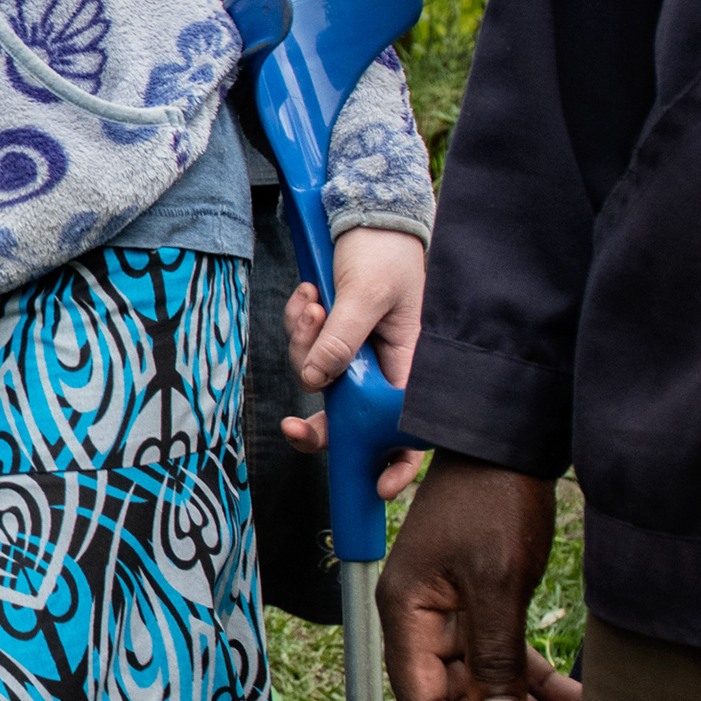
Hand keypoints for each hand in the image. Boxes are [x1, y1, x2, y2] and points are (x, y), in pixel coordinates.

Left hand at [277, 225, 427, 495]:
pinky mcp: (332, 335)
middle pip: (349, 417)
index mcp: (409, 366)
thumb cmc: (383, 253)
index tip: (375, 487)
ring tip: (312, 305)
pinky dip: (299, 325)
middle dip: (316, 420)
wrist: (367, 212)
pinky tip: (308, 297)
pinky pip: (305, 347)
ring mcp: (354, 353)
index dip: (396, 464)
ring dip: (304, 346)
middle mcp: (382, 367)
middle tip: (291, 426)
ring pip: (317, 378)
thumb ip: (342, 342)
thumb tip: (318, 385)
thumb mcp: (365, 296)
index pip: (408, 429)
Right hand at [373, 455, 584, 700]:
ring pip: (494, 689)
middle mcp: (423, 622)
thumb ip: (495, 661)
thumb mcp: (496, 580)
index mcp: (406, 614)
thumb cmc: (493, 499)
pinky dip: (545, 691)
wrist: (509, 436)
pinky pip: (513, 665)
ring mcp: (454, 616)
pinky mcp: (487, 607)